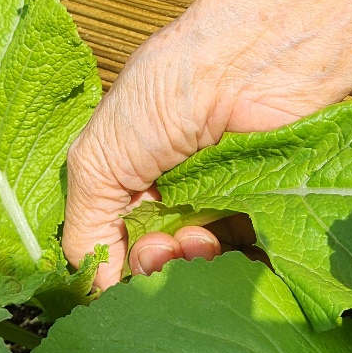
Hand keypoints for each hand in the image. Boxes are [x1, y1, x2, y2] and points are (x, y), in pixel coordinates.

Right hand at [61, 0, 351, 289]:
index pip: (113, 245)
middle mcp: (172, 191)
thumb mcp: (97, 158)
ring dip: (192, 266)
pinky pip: (247, 256)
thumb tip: (94, 290)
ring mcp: (220, 201)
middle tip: (162, 251)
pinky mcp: (265, 208)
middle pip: (156, 262)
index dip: (113, 266)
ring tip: (197, 242)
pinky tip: (222, 249)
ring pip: (200, 265)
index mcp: (127, 175)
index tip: (120, 267)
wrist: (253, 62)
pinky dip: (234, 264)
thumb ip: (86, 227)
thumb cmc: (167, 92)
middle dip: (153, 268)